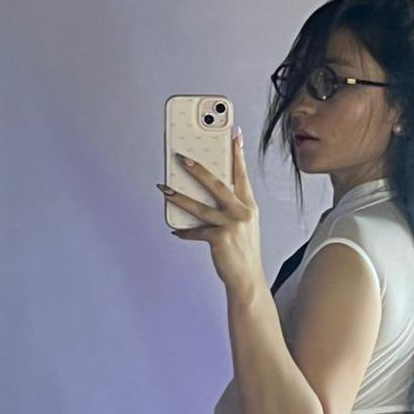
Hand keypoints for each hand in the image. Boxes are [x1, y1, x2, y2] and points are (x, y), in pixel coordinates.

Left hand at [159, 132, 263, 297]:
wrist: (247, 279)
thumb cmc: (242, 250)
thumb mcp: (243, 225)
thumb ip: (230, 208)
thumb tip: (201, 193)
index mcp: (249, 205)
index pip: (241, 174)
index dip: (237, 153)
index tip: (233, 134)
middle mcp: (242, 212)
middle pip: (217, 184)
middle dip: (198, 169)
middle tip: (181, 157)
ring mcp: (232, 225)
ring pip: (199, 206)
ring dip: (178, 196)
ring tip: (163, 188)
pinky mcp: (220, 239)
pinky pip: (196, 231)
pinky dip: (185, 231)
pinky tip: (176, 229)